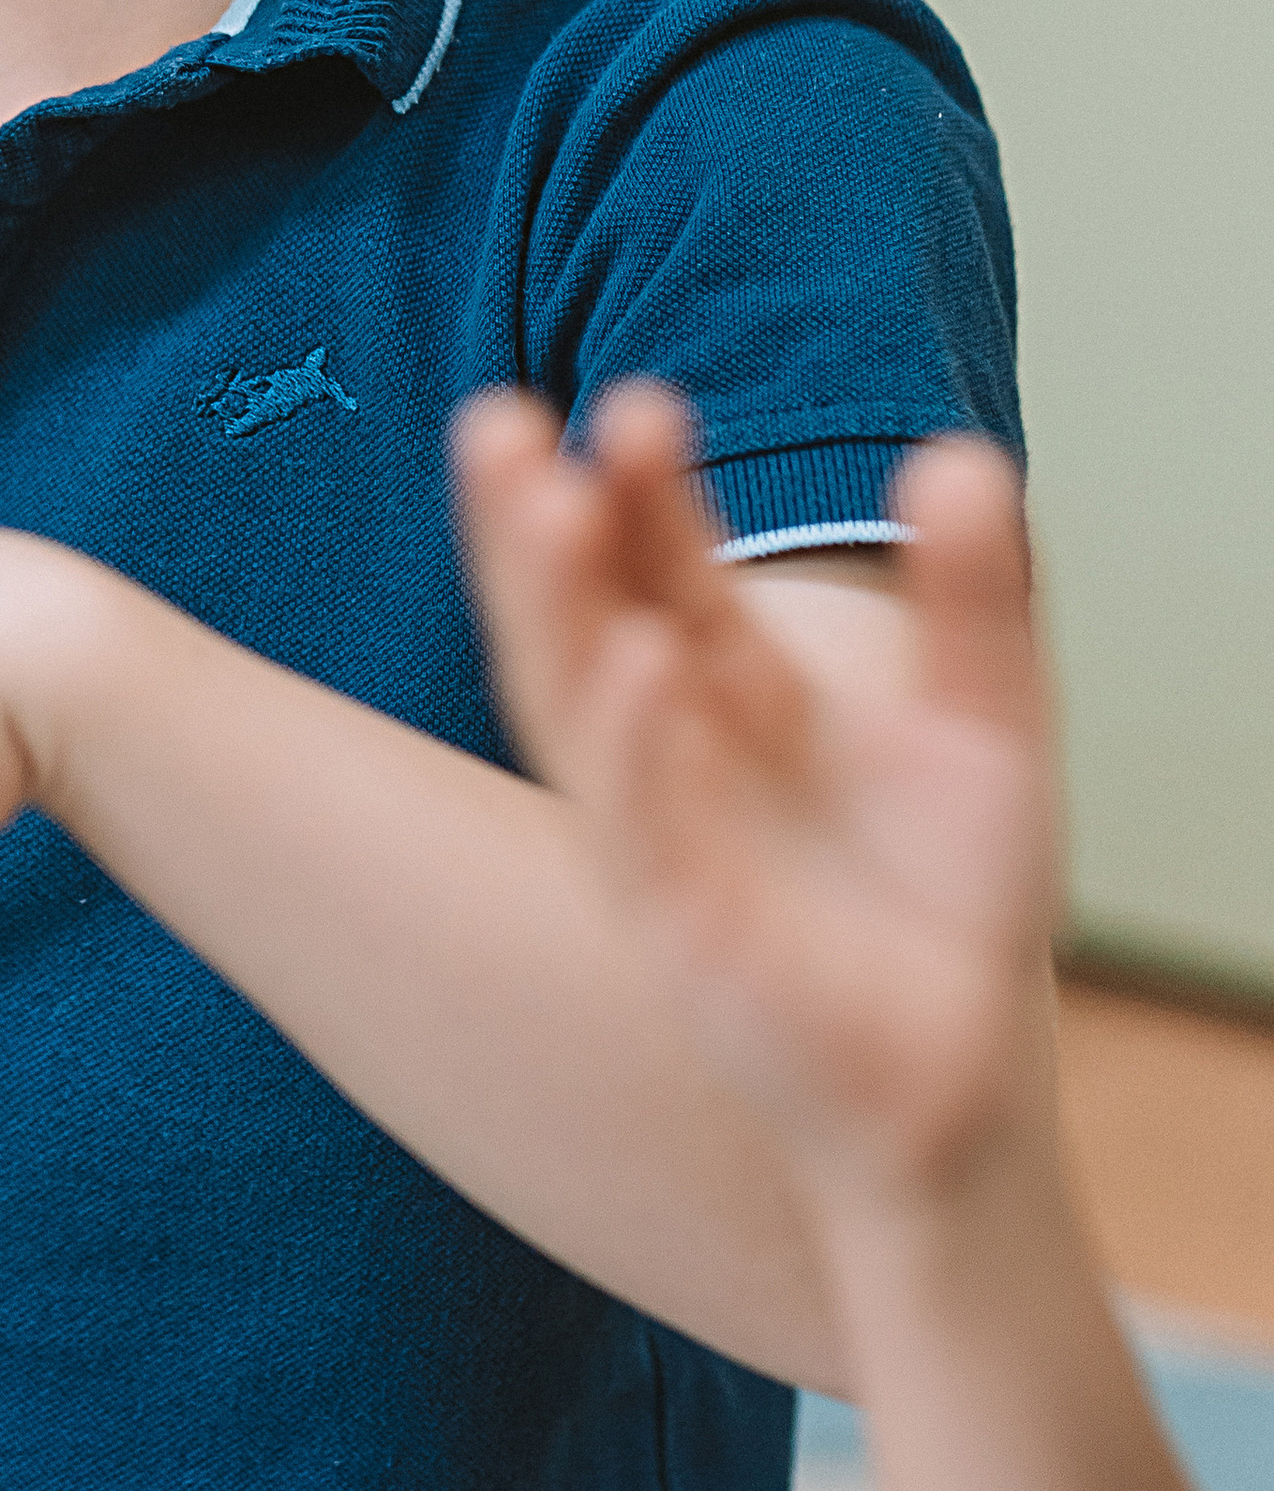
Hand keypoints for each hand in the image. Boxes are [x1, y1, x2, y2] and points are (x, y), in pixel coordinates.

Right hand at [454, 384, 1052, 1208]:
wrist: (960, 1087)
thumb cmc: (946, 901)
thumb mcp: (987, 722)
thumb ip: (978, 598)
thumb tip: (961, 454)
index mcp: (732, 691)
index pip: (659, 569)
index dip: (640, 490)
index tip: (634, 403)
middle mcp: (672, 753)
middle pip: (576, 620)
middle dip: (535, 527)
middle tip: (503, 423)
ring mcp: (662, 841)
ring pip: (573, 712)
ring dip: (551, 608)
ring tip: (547, 501)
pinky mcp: (686, 934)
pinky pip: (643, 830)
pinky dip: (634, 745)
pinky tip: (637, 659)